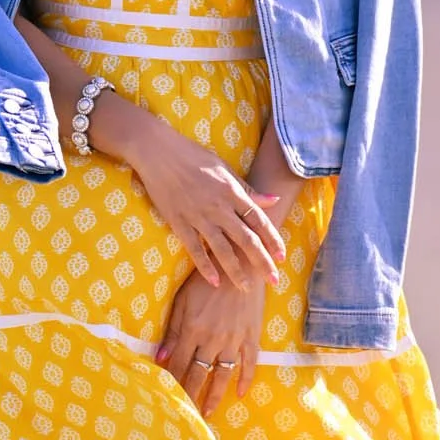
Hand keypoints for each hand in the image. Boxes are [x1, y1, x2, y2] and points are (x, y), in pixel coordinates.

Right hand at [99, 102, 285, 292]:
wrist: (158, 152)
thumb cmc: (193, 156)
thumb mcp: (224, 167)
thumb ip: (247, 189)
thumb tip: (272, 201)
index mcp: (232, 191)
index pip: (258, 219)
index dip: (272, 239)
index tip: (282, 256)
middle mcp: (219, 207)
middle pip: (246, 239)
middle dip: (262, 261)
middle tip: (273, 280)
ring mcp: (198, 216)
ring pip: (222, 249)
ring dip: (236, 270)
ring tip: (246, 287)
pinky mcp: (178, 222)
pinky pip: (194, 249)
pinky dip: (205, 266)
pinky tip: (215, 281)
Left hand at [156, 269, 266, 414]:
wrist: (241, 265)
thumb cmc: (206, 280)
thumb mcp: (183, 300)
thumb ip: (173, 330)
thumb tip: (161, 357)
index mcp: (193, 329)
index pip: (179, 363)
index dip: (172, 380)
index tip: (166, 397)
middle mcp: (213, 339)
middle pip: (199, 374)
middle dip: (190, 395)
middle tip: (185, 415)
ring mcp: (234, 340)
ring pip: (223, 374)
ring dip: (214, 395)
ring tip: (208, 413)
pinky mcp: (251, 336)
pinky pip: (249, 364)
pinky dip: (246, 380)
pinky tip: (241, 394)